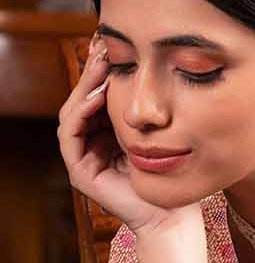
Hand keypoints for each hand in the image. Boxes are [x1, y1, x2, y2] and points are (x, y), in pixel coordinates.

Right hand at [57, 34, 198, 233]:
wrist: (174, 217)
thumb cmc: (176, 178)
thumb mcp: (164, 134)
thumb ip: (152, 110)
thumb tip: (159, 69)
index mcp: (111, 137)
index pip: (100, 98)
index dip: (104, 73)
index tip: (114, 45)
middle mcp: (94, 146)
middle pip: (84, 101)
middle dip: (93, 73)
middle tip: (102, 45)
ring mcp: (84, 159)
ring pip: (74, 112)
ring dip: (86, 87)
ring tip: (102, 65)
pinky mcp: (80, 172)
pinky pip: (70, 133)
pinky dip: (81, 111)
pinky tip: (97, 95)